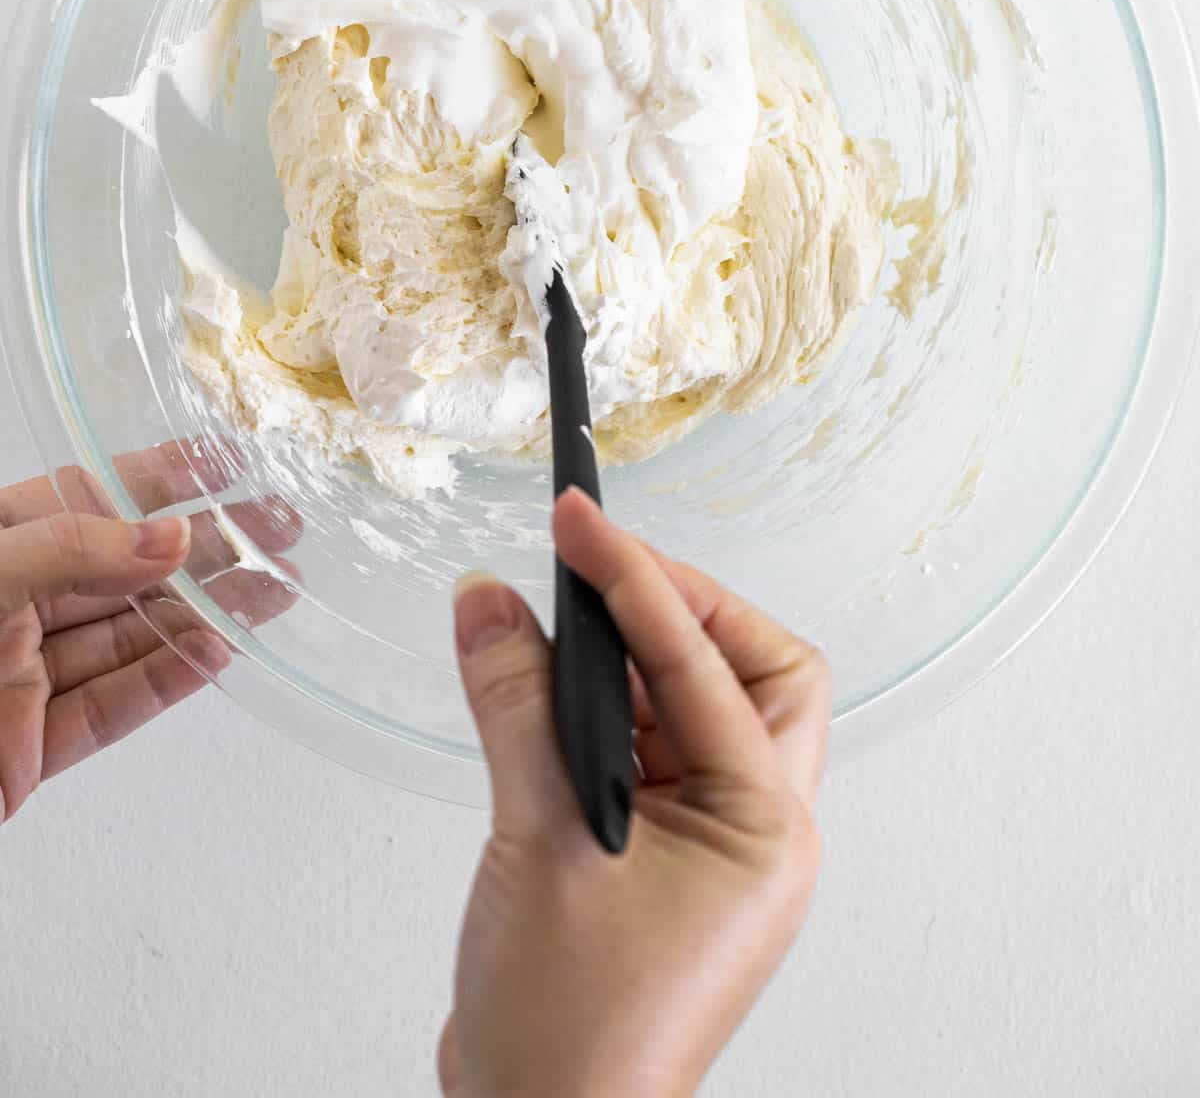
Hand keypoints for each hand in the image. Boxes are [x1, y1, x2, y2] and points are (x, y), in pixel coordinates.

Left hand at [0, 442, 297, 825]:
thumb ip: (69, 548)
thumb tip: (168, 535)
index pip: (90, 496)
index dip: (160, 477)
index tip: (229, 461)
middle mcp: (11, 603)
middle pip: (124, 569)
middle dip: (207, 549)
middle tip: (280, 532)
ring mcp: (18, 677)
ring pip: (129, 639)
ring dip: (205, 614)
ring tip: (276, 592)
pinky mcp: (23, 750)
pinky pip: (108, 710)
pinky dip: (165, 683)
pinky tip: (215, 652)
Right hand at [439, 487, 829, 1097]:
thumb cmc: (572, 1033)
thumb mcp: (537, 844)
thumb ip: (515, 707)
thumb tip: (489, 602)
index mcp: (763, 831)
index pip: (705, 665)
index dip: (636, 581)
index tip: (580, 520)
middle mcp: (753, 835)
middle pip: (754, 674)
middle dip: (683, 612)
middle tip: (602, 570)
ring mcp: (707, 851)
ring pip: (696, 711)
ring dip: (631, 663)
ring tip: (551, 628)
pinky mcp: (656, 863)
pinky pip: (646, 755)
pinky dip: (598, 715)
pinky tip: (539, 701)